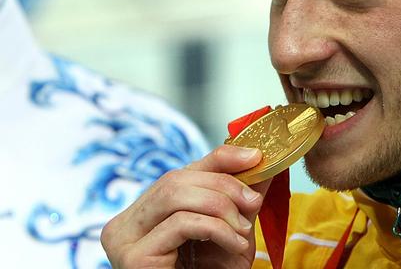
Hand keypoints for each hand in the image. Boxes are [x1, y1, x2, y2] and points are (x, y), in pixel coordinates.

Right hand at [101, 145, 270, 268]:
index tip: (254, 156)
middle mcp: (126, 223)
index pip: (182, 171)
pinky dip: (216, 228)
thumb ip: (239, 198)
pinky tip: (234, 243)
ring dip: (220, 206)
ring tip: (243, 229)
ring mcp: (124, 239)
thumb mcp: (230, 231)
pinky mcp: (135, 257)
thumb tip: (262, 162)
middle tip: (253, 200)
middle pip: (176, 179)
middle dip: (223, 185)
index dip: (219, 159)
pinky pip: (181, 223)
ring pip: (174, 194)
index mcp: (144, 212)